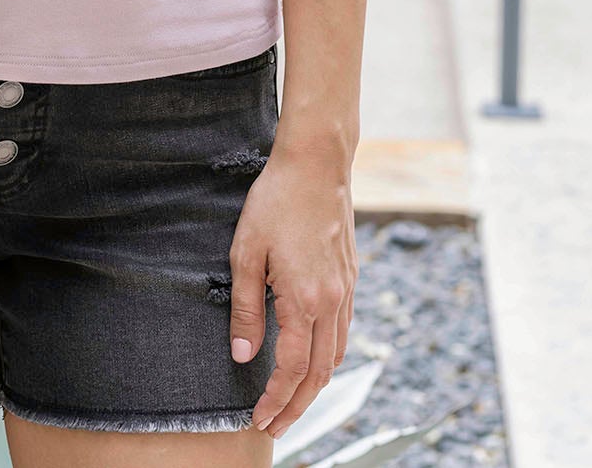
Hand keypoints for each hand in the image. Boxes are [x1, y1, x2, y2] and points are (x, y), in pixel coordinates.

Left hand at [227, 145, 357, 439]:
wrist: (316, 164)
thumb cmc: (276, 202)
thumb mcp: (246, 253)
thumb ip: (245, 308)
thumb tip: (241, 355)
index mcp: (305, 300)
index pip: (290, 369)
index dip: (275, 401)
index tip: (259, 420)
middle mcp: (332, 303)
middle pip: (319, 375)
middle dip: (297, 407)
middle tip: (275, 428)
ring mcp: (346, 291)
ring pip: (336, 357)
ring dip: (315, 387)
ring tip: (292, 403)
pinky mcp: (350, 279)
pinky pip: (343, 332)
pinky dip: (328, 358)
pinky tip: (313, 360)